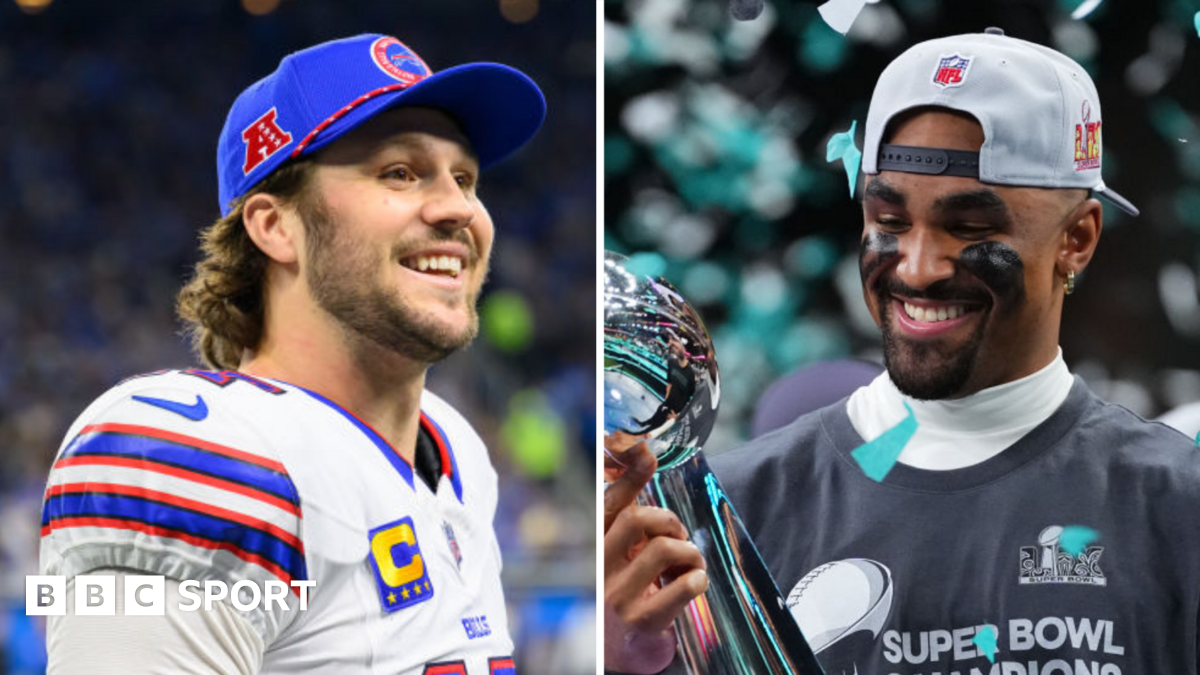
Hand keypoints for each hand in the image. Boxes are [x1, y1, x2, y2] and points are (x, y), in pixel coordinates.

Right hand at [604, 442, 706, 673]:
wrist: (622, 651)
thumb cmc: (629, 589)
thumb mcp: (626, 547)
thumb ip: (633, 505)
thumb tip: (641, 450)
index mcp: (596, 545)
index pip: (610, 502)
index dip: (629, 474)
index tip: (645, 452)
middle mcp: (600, 569)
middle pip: (636, 519)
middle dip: (669, 521)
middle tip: (679, 537)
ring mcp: (617, 596)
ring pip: (662, 549)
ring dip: (689, 552)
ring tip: (691, 564)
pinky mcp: (640, 621)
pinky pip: (680, 588)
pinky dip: (697, 580)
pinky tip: (695, 582)